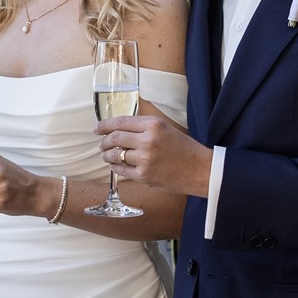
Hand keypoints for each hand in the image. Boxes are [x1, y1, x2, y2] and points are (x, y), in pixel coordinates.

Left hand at [96, 101, 211, 196]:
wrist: (200, 170)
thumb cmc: (184, 148)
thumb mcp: (165, 128)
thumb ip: (143, 127)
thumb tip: (118, 129)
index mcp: (153, 125)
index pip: (121, 122)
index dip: (105, 125)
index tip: (97, 128)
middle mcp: (148, 141)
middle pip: (115, 138)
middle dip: (104, 141)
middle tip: (101, 143)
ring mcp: (145, 160)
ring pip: (115, 155)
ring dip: (107, 155)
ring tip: (106, 154)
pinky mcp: (144, 176)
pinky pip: (121, 170)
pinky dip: (115, 166)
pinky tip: (115, 164)